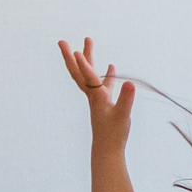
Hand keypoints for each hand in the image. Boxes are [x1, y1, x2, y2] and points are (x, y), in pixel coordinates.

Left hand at [58, 37, 136, 156]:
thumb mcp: (122, 116)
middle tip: (61, 41)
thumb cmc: (114, 135)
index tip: (76, 50)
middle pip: (79, 72)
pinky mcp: (105, 103)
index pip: (88, 78)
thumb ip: (126, 99)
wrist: (107, 150)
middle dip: (71, 56)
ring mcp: (98, 98)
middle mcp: (93, 95)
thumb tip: (130, 83)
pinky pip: (103, 83)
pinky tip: (111, 66)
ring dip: (88, 58)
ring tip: (87, 42)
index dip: (84, 65)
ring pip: (90, 74)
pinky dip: (106, 74)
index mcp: (96, 97)